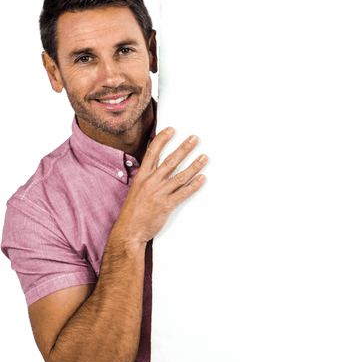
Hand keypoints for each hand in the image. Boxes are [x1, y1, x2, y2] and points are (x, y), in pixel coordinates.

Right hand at [112, 127, 207, 246]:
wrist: (129, 231)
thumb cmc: (133, 212)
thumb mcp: (136, 190)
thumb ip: (147, 179)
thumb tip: (157, 169)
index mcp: (141, 177)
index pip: (152, 153)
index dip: (162, 140)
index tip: (171, 130)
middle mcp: (150, 182)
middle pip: (170, 161)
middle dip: (184, 148)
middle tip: (195, 138)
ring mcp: (159, 193)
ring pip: (180, 176)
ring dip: (194, 165)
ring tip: (204, 157)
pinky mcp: (166, 205)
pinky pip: (184, 193)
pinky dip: (194, 185)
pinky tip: (202, 178)